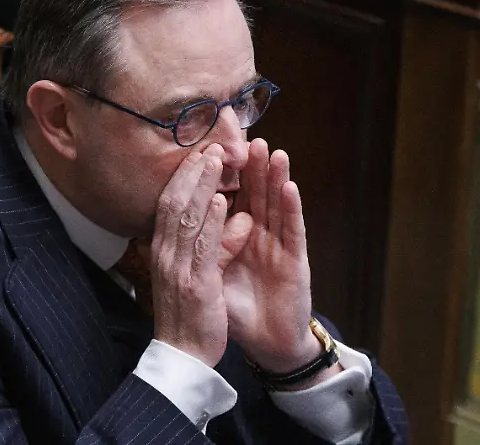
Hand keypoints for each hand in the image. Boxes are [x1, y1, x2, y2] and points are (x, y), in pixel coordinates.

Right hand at [149, 144, 235, 366]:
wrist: (182, 357)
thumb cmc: (188, 315)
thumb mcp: (191, 274)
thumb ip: (205, 245)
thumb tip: (220, 215)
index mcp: (163, 252)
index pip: (169, 205)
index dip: (183, 178)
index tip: (197, 155)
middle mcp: (165, 255)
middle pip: (174, 203)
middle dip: (192, 173)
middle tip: (209, 146)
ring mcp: (178, 269)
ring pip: (187, 217)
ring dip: (203, 186)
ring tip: (217, 160)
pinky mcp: (196, 284)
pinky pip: (203, 247)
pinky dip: (211, 221)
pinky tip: (222, 201)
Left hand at [220, 139, 323, 374]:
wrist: (266, 343)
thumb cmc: (237, 310)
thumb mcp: (211, 276)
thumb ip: (204, 248)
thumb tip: (182, 224)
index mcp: (236, 238)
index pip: (230, 198)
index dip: (222, 175)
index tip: (212, 147)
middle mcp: (260, 236)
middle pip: (255, 194)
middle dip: (251, 166)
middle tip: (248, 136)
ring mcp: (280, 246)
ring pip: (276, 204)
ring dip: (275, 176)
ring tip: (272, 150)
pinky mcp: (296, 262)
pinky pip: (293, 231)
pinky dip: (292, 208)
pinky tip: (289, 187)